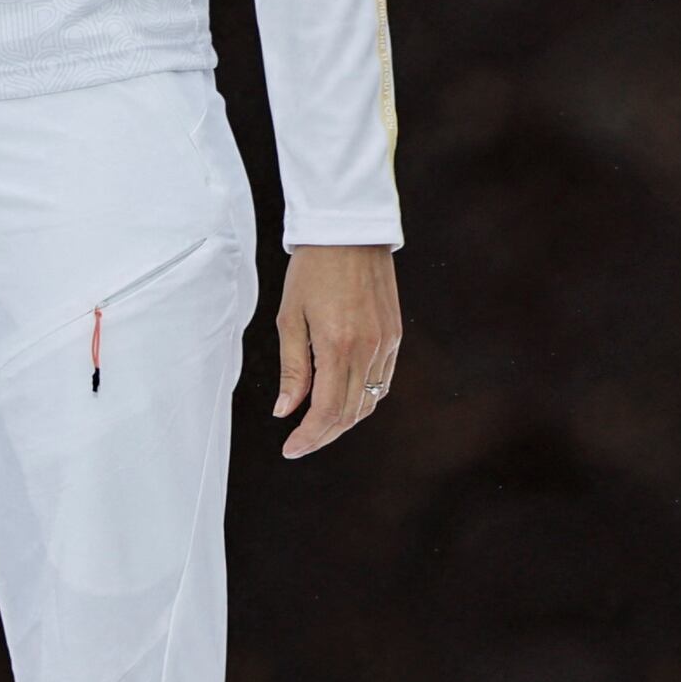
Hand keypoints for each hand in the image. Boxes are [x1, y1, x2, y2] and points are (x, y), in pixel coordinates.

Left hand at [272, 244, 402, 458]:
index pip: (327, 410)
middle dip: (324, 435)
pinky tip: (344, 401)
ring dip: (345, 421)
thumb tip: (285, 411)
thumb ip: (292, 369)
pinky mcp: (395, 335)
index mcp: (338, 346)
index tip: (291, 449)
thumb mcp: (289, 318)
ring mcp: (386, 343)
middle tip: (300, 444)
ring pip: (370, 401)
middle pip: (351, 413)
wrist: (348, 233)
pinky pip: (382, 381)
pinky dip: (364, 399)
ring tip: (318, 428)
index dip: (309, 436)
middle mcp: (368, 349)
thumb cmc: (310, 271)